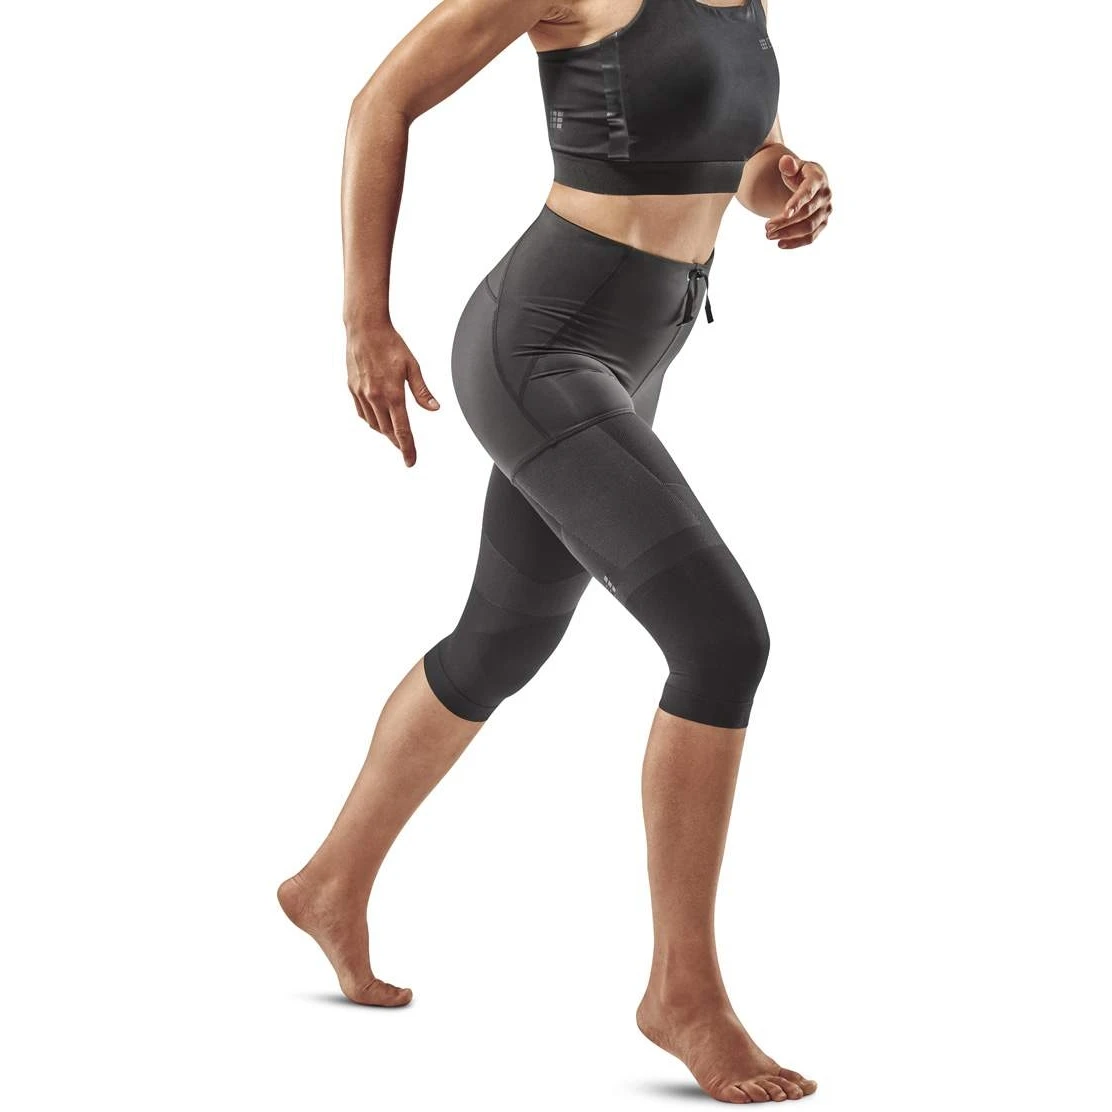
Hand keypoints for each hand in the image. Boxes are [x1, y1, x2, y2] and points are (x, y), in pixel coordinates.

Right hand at [346, 320, 438, 466]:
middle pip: (388, 431)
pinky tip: (378, 419)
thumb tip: (434, 408)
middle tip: (405, 449)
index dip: (407, 448)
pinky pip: (362, 413)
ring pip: (374, 424)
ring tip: (394, 434)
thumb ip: (422, 391)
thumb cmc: (390, 344)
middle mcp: (375, 397)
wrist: (364, 328)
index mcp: (392, 394)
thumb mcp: (412, 366)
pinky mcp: (352, 388)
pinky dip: (372, 421)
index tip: (410, 461)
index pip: (402, 430)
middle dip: (397, 443)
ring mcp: (361, 394)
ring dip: (385, 432)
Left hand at [765, 155, 831, 248]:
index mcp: (818, 179)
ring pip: (809, 227)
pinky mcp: (822, 224)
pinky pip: (811, 237)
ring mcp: (825, 211)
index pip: (808, 192)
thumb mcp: (793, 166)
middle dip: (785, 222)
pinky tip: (780, 244)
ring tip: (769, 235)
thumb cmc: (798, 174)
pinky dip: (796, 243)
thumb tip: (785, 162)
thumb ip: (788, 164)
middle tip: (767, 227)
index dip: (797, 203)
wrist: (810, 184)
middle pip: (806, 213)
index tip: (784, 213)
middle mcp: (825, 196)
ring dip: (788, 234)